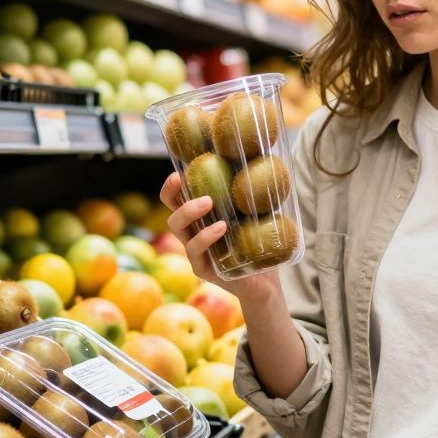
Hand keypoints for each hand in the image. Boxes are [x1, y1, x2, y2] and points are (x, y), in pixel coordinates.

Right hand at [159, 172, 279, 300]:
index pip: (175, 202)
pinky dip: (206, 236)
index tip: (178, 173)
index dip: (171, 188)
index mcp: (200, 221)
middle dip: (175, 196)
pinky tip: (221, 227)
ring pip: (178, 231)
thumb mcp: (256, 215)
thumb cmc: (259, 244)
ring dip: (189, 212)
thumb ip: (251, 193)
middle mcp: (193, 235)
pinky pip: (195, 251)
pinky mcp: (203, 269)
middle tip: (193, 184)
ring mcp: (195, 253)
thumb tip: (262, 156)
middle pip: (171, 214)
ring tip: (209, 202)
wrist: (266, 280)